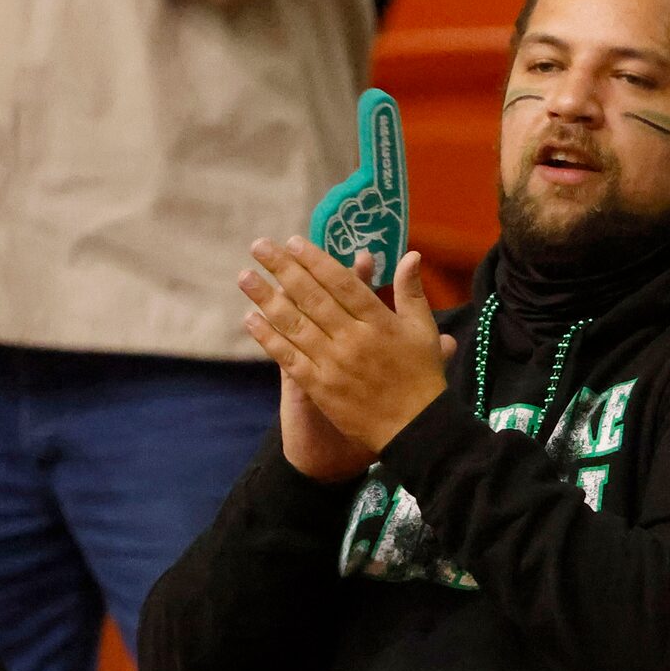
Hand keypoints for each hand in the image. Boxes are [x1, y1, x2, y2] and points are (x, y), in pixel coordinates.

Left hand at [239, 243, 450, 456]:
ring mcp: (333, 363)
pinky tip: (250, 319)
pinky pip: (288, 357)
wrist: (415, 428)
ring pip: (294, 324)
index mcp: (380, 322)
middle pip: (312, 297)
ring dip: (266, 298)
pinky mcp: (319, 386)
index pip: (342, 283)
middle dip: (283, 269)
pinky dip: (268, 337)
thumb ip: (412, 292)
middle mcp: (354, 338)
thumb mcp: (424, 330)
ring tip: (245, 277)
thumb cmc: (422, 377)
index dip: (316, 260)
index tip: (294, 242)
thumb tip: (411, 254)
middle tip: (259, 247)